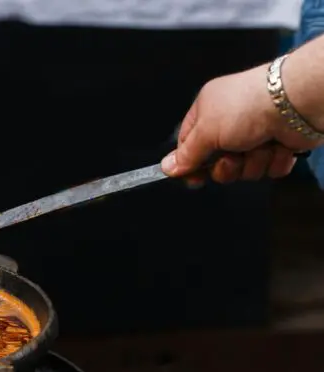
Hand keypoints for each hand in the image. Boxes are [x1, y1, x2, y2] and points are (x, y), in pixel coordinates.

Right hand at [161, 65, 319, 183]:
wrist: (295, 103)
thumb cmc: (248, 106)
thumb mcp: (206, 131)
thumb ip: (186, 154)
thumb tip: (166, 167)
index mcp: (208, 112)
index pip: (189, 145)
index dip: (190, 164)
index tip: (193, 178)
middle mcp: (231, 123)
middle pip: (217, 163)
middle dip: (226, 166)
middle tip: (233, 156)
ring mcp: (256, 135)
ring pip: (244, 169)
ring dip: (252, 163)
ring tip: (261, 145)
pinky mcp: (279, 145)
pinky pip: (269, 169)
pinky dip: (273, 161)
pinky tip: (278, 146)